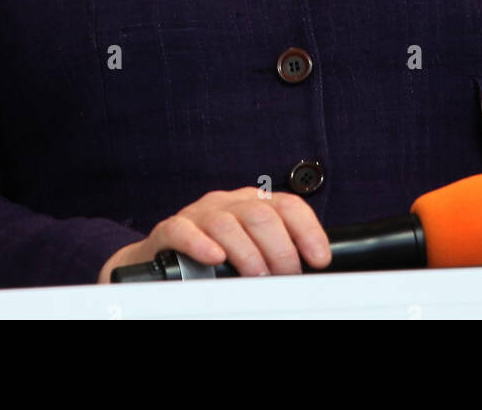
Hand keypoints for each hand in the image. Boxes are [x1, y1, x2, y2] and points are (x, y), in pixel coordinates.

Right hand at [97, 187, 331, 282]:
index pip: (288, 206)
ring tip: (257, 277)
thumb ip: (275, 255)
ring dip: (248, 253)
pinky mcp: (170, 229)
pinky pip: (184, 229)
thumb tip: (308, 277)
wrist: (162, 256)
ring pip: (227, 223)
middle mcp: (229, 203)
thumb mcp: (251, 250)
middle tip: (284, 278)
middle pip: (261, 215)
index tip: (319, 259)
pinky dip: (201, 244)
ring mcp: (200, 213)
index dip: (308, 231)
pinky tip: (214, 258)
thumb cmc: (214, 256)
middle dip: (280, 250)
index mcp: (253, 204)